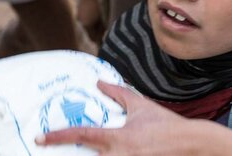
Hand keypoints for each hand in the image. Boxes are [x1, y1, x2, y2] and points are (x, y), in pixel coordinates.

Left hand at [35, 81, 198, 154]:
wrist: (192, 144)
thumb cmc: (166, 125)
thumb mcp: (141, 106)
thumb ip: (119, 93)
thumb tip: (100, 83)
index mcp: (117, 139)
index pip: (81, 135)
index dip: (57, 137)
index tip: (40, 138)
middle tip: (55, 151)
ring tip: (97, 149)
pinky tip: (118, 153)